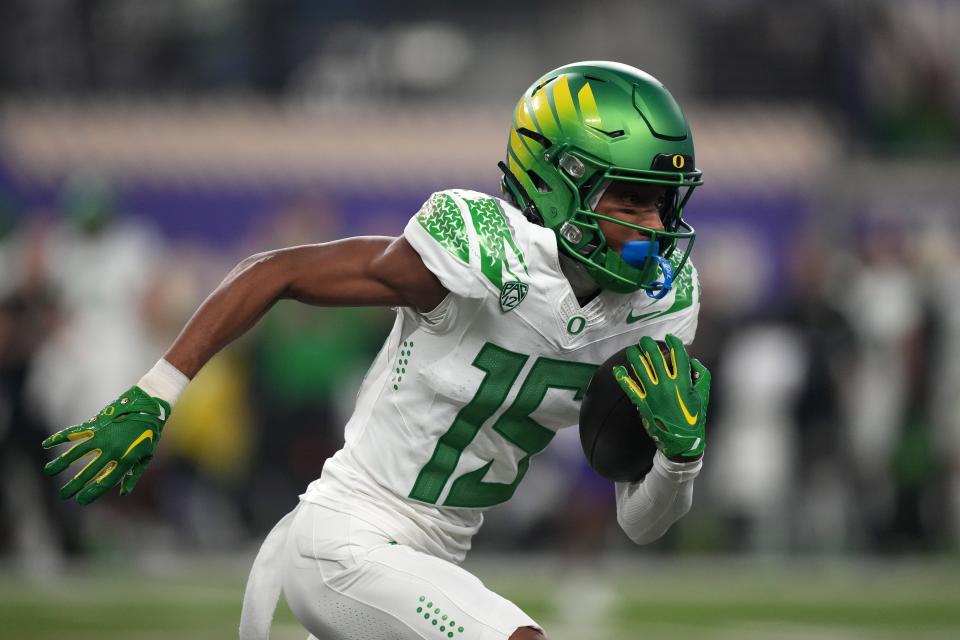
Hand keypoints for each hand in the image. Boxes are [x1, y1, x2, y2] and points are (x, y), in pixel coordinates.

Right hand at [42, 386, 169, 504]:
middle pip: (88, 472)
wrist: (149, 406)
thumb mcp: (147, 456)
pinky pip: (74, 432)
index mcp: (125, 459)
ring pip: (76, 453)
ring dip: (61, 463)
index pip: (105, 482)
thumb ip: (134, 474)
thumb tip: (123, 493)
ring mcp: (102, 436)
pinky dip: (59, 437)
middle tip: (63, 495)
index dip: (91, 493)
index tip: (80, 501)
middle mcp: (111, 450)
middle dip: (73, 486)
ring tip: (49, 472)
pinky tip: (46, 444)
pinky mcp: (96, 425)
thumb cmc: (150, 433)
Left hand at [613, 334, 710, 460]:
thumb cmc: (694, 419)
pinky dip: (622, 378)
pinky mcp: (643, 403)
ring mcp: (653, 394)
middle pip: (656, 358)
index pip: (679, 356)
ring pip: (641, 369)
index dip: (674, 344)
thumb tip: (693, 361)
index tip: (669, 338)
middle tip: (645, 340)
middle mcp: (667, 385)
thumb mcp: (703, 397)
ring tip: (632, 349)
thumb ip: (702, 376)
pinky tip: (617, 369)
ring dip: (635, 356)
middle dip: (649, 346)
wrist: (681, 442)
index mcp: (683, 382)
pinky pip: (630, 388)